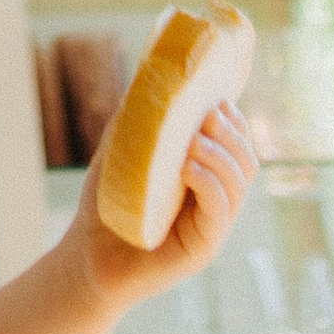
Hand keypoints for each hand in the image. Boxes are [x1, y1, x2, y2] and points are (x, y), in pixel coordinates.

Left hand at [66, 103, 259, 314]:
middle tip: (209, 115)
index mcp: (206, 179)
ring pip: (239, 184)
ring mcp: (213, 227)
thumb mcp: (124, 153)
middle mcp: (216, 202)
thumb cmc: (107, 206)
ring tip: (195, 141)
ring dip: (221, 156)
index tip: (217, 99)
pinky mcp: (203, 248)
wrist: (86, 257)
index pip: (238, 146)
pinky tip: (189, 168)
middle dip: (233, 134)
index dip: (235, 121)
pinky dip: (210, 184)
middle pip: (247, 162)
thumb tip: (152, 76)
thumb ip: (140, 121)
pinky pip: (219, 211)